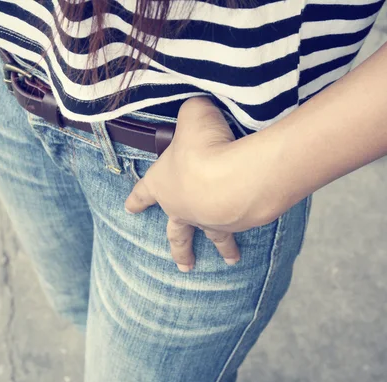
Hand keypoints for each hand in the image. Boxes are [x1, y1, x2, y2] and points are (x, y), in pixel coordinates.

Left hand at [125, 97, 277, 271]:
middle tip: (185, 266)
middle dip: (181, 250)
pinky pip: (244, 226)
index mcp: (163, 185)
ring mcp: (212, 221)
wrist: (235, 177)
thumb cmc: (203, 147)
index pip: (144, 192)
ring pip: (216, 239)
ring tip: (230, 261)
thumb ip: (190, 114)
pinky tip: (257, 221)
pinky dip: (249, 225)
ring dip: (223, 250)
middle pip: (178, 234)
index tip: (129, 209)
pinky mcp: (241, 223)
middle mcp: (184, 209)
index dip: (137, 198)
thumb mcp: (192, 115)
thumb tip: (198, 111)